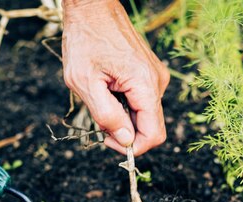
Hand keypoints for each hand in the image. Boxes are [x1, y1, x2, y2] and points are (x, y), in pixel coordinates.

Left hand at [62, 0, 169, 155]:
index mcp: (145, 85)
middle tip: (100, 119)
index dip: (132, 147)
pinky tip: (108, 87)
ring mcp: (156, 77)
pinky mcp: (150, 73)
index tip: (109, 140)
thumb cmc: (85, 39)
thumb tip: (125, 140)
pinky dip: (125, 103)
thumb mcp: (86, 82)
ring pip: (145, 115)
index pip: (153, 135)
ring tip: (101, 95)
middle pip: (151, 127)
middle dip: (126, 131)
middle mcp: (157, 82)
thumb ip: (106, 115)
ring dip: (123, 116)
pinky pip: (142, 100)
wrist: (92, 8)